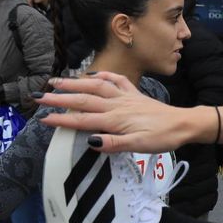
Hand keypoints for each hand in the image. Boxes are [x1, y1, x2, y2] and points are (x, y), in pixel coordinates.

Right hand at [40, 72, 198, 152]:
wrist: (184, 124)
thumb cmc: (162, 138)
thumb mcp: (139, 146)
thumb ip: (113, 144)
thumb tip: (90, 141)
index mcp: (116, 120)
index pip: (83, 119)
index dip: (61, 119)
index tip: (42, 118)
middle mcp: (117, 105)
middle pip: (83, 100)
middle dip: (59, 98)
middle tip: (38, 96)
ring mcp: (125, 97)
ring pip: (95, 87)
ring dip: (74, 83)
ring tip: (56, 81)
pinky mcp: (134, 94)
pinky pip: (116, 81)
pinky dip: (102, 76)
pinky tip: (91, 75)